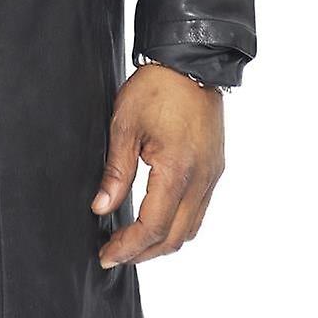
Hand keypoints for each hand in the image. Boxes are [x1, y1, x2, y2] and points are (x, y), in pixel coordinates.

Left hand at [91, 64, 223, 267]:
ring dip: (162, 242)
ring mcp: (212, 176)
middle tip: (115, 255)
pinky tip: (157, 219)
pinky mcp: (215, 168)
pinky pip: (199, 210)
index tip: (107, 255)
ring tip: (133, 243)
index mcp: (177, 171)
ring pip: (191, 228)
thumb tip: (102, 208)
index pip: (153, 227)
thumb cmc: (157, 88)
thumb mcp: (125, 125)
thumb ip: (115, 172)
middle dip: (144, 253)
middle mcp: (201, 180)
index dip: (128, 247)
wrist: (191, 62)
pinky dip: (178, 224)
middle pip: (175, 237)